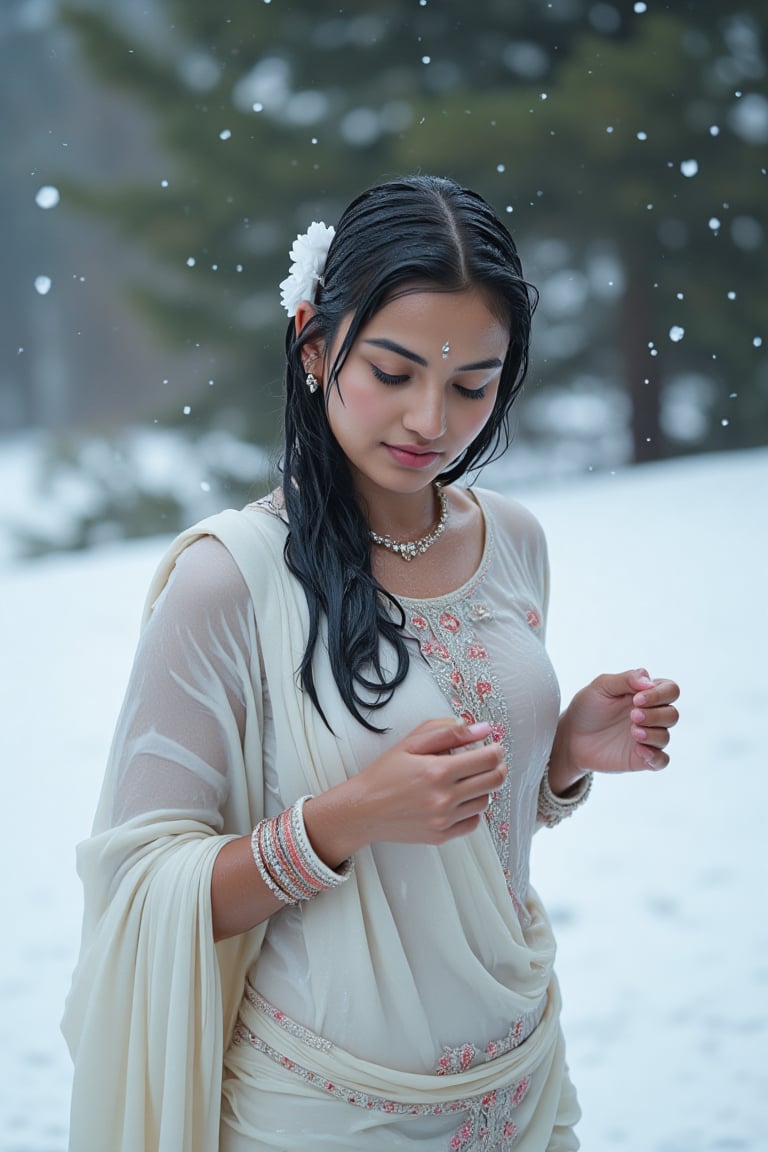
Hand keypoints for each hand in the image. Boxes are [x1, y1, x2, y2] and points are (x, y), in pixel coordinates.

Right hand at [307, 718, 506, 857]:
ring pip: (485, 801)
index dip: (496, 750)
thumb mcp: (411, 743)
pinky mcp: (441, 836)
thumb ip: (448, 732)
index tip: (493, 747)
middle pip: (493, 781)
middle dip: (497, 767)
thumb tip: (482, 729)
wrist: (362, 809)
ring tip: (468, 779)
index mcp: (438, 771)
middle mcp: (444, 798)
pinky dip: (472, 810)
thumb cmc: (384, 774)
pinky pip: (473, 822)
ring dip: (483, 788)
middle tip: (490, 761)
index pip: (487, 759)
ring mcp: (443, 820)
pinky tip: (460, 799)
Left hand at [548, 669, 679, 793]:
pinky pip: (661, 761)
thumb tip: (648, 679)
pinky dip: (656, 757)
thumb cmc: (588, 708)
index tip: (637, 699)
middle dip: (656, 714)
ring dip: (653, 734)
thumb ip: (624, 679)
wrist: (570, 736)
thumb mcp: (601, 687)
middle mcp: (651, 716)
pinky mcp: (641, 758)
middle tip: (633, 715)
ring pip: (665, 737)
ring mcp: (647, 738)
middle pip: (672, 714)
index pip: (670, 690)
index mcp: (645, 695)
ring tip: (633, 732)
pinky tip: (640, 750)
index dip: (660, 694)